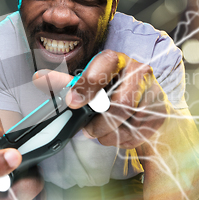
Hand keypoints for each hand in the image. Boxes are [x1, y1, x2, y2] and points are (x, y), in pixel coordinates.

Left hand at [32, 49, 168, 148]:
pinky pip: (138, 133)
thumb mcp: (88, 81)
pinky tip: (116, 134)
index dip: (88, 83)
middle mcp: (138, 71)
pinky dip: (122, 140)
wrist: (144, 99)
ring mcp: (153, 92)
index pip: (105, 64)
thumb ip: (67, 82)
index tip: (71, 101)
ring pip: (129, 121)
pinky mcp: (159, 112)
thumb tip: (39, 78)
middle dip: (100, 121)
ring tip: (98, 132)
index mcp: (116, 59)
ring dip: (108, 133)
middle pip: (121, 101)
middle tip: (87, 130)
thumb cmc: (110, 88)